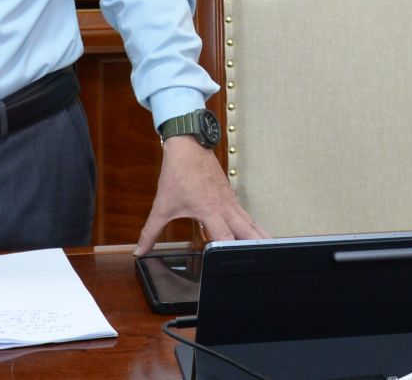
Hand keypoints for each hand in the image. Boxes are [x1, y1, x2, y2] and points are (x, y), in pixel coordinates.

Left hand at [133, 135, 266, 253]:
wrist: (188, 145)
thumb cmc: (178, 173)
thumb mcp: (162, 205)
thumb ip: (150, 231)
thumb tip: (139, 250)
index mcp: (209, 211)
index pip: (225, 238)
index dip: (229, 254)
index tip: (232, 267)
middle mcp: (225, 207)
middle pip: (247, 232)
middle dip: (257, 247)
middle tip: (266, 263)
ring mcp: (231, 201)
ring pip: (251, 223)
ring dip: (260, 237)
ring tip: (272, 252)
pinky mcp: (231, 197)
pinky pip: (246, 215)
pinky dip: (253, 227)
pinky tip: (257, 236)